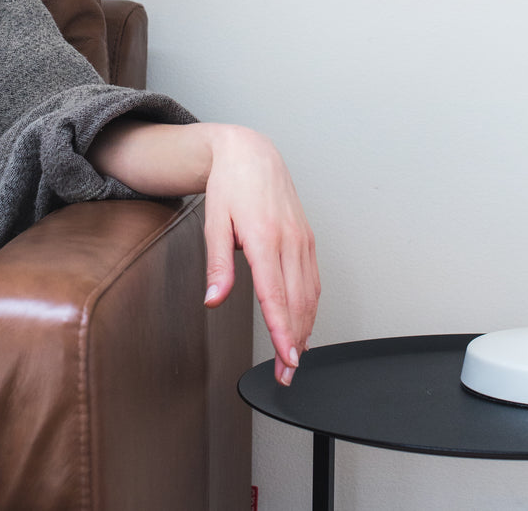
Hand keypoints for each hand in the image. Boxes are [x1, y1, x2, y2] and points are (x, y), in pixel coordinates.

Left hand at [87, 117, 319, 385]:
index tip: (287, 359)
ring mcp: (302, 238)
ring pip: (310, 293)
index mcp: (265, 237)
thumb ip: (218, 264)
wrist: (252, 152)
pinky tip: (304, 323)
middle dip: (295, 342)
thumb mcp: (214, 222)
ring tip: (296, 357)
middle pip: (297, 301)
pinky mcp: (307, 237)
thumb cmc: (230, 185)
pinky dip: (311, 306)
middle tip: (287, 374)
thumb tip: (214, 299)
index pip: (276, 295)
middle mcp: (289, 240)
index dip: (282, 331)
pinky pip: (313, 279)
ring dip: (305, 328)